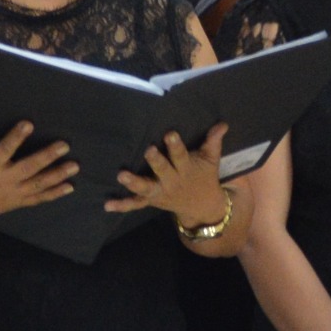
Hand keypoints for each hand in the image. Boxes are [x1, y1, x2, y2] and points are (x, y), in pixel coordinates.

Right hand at [0, 122, 74, 237]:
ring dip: (57, 175)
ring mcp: (12, 193)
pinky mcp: (16, 202)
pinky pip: (37, 199)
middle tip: (64, 145)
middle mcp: (3, 180)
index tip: (28, 124)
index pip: (5, 149)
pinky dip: (54, 194)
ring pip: (38, 184)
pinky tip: (69, 187)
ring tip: (74, 166)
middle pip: (29, 167)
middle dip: (47, 156)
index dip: (16, 137)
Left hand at [112, 126, 230, 227]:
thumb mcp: (211, 160)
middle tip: (148, 150)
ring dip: (133, 183)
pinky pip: (136, 204)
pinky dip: (122, 205)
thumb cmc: (204, 176)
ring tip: (121, 176)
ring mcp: (160, 193)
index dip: (175, 146)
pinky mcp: (151, 201)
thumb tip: (222, 124)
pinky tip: (107, 205)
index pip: (181, 156)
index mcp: (186, 170)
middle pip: (163, 171)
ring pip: (146, 188)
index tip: (169, 134)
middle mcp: (172, 182)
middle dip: (156, 162)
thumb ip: (213, 142)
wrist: (202, 207)